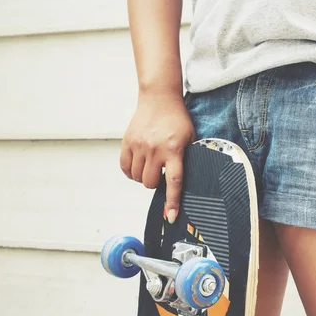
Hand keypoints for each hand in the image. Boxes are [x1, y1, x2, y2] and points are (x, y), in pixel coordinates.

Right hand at [120, 93, 194, 222]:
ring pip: (138, 178)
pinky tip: (139, 166)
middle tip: (161, 172)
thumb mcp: (190, 138)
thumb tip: (183, 184)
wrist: (159, 98)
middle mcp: (155, 149)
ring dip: (144, 177)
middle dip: (156, 183)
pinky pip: (125, 168)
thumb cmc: (177, 119)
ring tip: (151, 166)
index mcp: (174, 149)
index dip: (172, 202)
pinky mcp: (127, 142)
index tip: (170, 217)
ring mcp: (139, 145)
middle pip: (151, 183)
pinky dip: (131, 172)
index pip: (174, 181)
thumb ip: (186, 159)